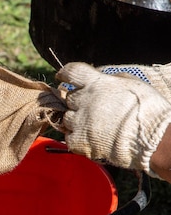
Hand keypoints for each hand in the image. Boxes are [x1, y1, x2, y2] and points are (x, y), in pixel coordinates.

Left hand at [56, 62, 170, 174]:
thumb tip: (98, 76)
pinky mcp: (80, 141)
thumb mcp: (131, 83)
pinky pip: (69, 138)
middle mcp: (84, 100)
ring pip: (66, 119)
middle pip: (69, 98)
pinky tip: (91, 138)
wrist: (153, 139)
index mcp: (97, 83)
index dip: (64, 74)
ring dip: (76, 121)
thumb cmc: (148, 109)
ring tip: (94, 126)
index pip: (71, 72)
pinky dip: (77, 138)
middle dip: (77, 102)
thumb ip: (110, 78)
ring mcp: (80, 122)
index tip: (62, 77)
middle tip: (92, 109)